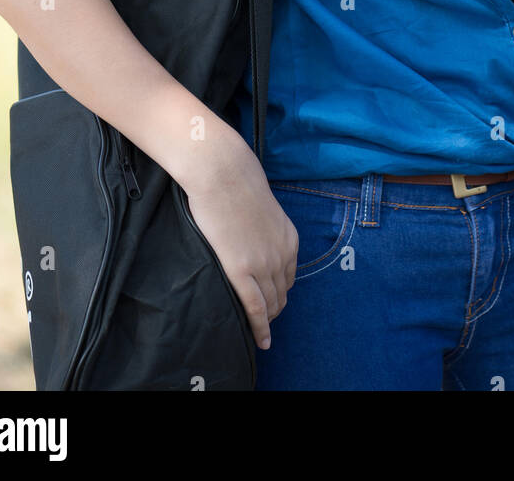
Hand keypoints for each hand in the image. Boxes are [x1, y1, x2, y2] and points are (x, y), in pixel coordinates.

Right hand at [183, 133, 299, 350]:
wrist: (224, 173)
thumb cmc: (237, 184)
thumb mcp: (263, 208)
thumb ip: (265, 228)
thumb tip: (254, 235)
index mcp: (289, 239)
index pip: (289, 276)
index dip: (281, 292)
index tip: (274, 302)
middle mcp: (282, 254)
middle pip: (282, 293)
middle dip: (275, 309)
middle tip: (264, 321)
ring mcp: (263, 264)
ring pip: (271, 303)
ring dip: (267, 319)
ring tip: (259, 332)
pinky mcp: (242, 270)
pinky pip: (255, 307)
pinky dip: (260, 327)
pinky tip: (261, 340)